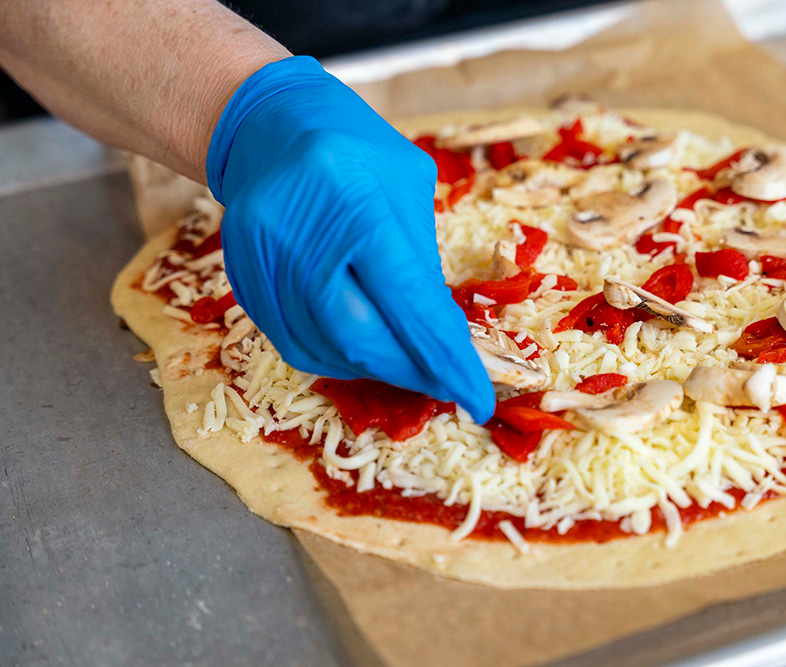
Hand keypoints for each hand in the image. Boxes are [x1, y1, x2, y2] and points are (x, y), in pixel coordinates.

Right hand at [206, 56, 493, 421]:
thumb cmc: (356, 150)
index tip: (478, 398)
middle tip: (445, 382)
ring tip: (409, 365)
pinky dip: (337, 358)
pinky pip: (293, 342)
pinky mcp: (239, 280)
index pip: (407, 301)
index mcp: (352, 199)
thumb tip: (445, 340)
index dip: (444, 357)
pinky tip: (365, 351)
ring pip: (323, 349)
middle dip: (410, 371)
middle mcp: (296, 232)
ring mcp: (259, 259)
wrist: (268, 125)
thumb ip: (422, 264)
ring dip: (376, 369)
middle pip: (358, 337)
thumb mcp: (408, 186)